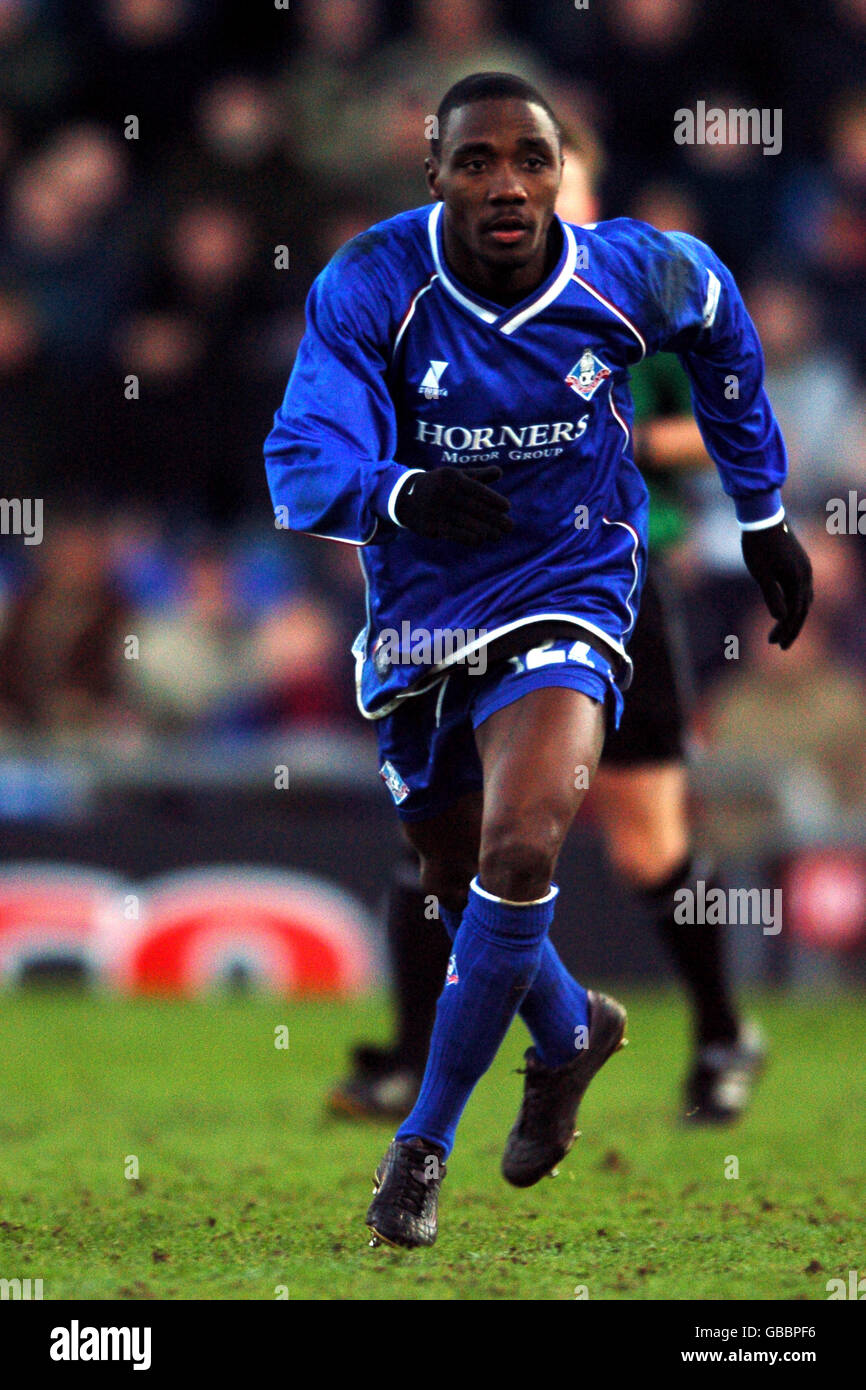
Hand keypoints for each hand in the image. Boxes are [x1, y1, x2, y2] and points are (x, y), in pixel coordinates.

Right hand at [394, 466, 512, 546]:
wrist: (405, 497)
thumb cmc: (438, 485)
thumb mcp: (455, 476)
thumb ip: (478, 475)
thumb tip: (499, 472)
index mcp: (452, 478)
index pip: (477, 490)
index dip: (493, 499)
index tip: (507, 508)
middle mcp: (445, 493)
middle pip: (475, 508)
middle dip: (494, 519)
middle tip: (509, 527)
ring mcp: (437, 510)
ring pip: (466, 522)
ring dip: (485, 531)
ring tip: (498, 535)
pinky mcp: (431, 525)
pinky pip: (454, 533)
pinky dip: (469, 537)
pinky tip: (480, 539)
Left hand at [741, 518, 812, 648]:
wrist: (763, 517)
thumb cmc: (758, 546)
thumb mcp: (761, 573)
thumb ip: (772, 596)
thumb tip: (782, 617)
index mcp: (797, 580)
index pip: (795, 613)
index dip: (786, 630)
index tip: (774, 644)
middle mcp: (806, 575)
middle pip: (802, 609)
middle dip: (791, 628)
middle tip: (779, 645)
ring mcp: (805, 568)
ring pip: (804, 599)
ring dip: (794, 616)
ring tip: (782, 631)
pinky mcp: (800, 563)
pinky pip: (802, 589)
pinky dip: (796, 603)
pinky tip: (786, 608)